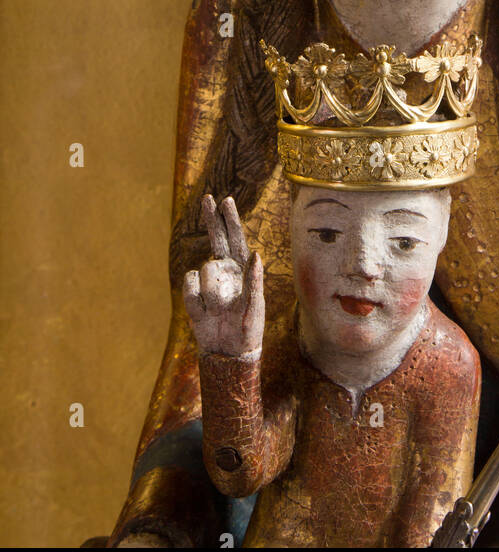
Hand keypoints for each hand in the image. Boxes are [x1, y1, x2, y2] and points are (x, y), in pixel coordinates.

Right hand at [183, 195, 264, 358]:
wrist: (228, 354)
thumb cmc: (248, 330)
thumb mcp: (256, 306)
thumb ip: (255, 280)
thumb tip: (255, 254)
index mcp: (243, 270)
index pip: (236, 239)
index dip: (230, 220)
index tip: (225, 200)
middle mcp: (225, 271)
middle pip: (216, 239)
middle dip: (211, 218)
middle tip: (206, 198)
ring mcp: (208, 283)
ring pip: (204, 270)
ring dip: (212, 292)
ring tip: (220, 310)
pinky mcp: (193, 297)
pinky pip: (189, 286)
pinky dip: (197, 300)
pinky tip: (205, 313)